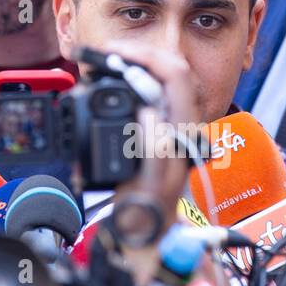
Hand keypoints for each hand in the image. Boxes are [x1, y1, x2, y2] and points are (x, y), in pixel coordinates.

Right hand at [98, 41, 199, 242]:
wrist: (146, 232)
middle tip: (104, 56)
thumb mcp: (149, 184)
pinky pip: (147, 97)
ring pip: (159, 82)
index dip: (147, 56)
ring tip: (105, 64)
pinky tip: (111, 86)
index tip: (114, 53)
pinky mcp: (157, 133)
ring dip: (133, 68)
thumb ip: (154, 148)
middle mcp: (180, 125)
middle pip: (168, 72)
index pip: (175, 76)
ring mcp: (170, 127)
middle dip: (137, 56)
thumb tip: (149, 111)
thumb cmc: (147, 213)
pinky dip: (128, 85)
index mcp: (181, 133)